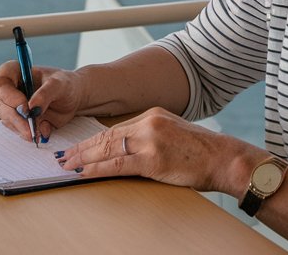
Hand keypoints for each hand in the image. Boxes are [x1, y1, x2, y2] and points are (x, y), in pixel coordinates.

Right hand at [0, 61, 83, 143]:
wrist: (73, 98)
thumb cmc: (65, 84)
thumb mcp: (60, 84)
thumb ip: (45, 94)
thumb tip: (31, 108)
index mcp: (14, 72)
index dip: (7, 96)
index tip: (24, 107)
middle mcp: (10, 89)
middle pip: (1, 106)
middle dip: (16, 119)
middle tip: (31, 130)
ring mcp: (12, 106)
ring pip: (7, 120)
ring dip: (21, 129)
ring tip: (37, 133)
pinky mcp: (19, 120)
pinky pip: (17, 130)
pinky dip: (27, 133)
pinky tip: (40, 134)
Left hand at [52, 106, 259, 194]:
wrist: (223, 159)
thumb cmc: (201, 152)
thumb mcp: (173, 134)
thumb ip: (150, 136)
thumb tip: (125, 149)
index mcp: (153, 114)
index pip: (115, 127)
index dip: (94, 139)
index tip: (78, 146)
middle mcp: (148, 122)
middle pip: (107, 135)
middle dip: (83, 147)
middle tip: (64, 155)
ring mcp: (150, 140)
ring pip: (107, 149)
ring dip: (84, 158)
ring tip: (67, 165)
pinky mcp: (152, 159)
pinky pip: (117, 165)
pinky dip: (97, 169)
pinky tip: (84, 173)